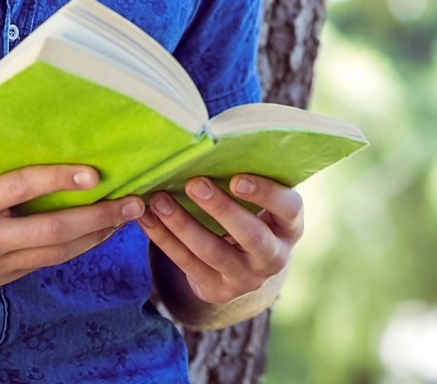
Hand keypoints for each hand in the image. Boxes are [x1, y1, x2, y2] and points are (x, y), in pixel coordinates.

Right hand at [0, 165, 143, 288]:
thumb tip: (18, 101)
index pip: (21, 189)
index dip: (59, 179)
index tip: (94, 172)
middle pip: (51, 231)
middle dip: (98, 216)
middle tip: (133, 202)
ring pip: (54, 253)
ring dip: (95, 235)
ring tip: (126, 217)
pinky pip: (42, 263)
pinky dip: (72, 247)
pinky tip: (95, 232)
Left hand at [139, 174, 302, 305]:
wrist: (245, 266)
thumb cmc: (250, 215)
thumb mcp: (261, 203)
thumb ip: (246, 181)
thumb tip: (210, 146)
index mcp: (290, 226)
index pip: (287, 208)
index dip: (265, 193)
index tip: (237, 178)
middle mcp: (274, 256)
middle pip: (251, 235)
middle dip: (221, 209)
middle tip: (194, 184)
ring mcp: (247, 278)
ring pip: (212, 251)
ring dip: (182, 224)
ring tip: (158, 199)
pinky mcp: (218, 291)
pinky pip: (187, 264)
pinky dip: (164, 239)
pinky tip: (147, 219)